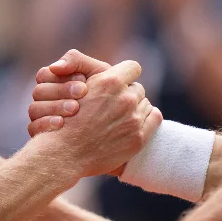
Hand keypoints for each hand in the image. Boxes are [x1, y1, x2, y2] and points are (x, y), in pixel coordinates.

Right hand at [26, 49, 111, 133]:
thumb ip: (78, 62)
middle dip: (61, 90)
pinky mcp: (40, 137)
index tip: (84, 82)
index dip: (61, 77)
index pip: (44, 74)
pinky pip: (33, 129)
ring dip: (55, 106)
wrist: (116, 129)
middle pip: (38, 91)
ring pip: (34, 109)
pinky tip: (61, 124)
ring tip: (75, 109)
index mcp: (54, 83)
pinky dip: (46, 124)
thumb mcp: (98, 73)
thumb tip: (55, 67)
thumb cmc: (109, 95)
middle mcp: (44, 100)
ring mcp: (40, 118)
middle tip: (83, 93)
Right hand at [41, 59, 161, 177]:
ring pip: (145, 103)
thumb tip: (112, 70)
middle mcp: (125, 98)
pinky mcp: (139, 137)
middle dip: (127, 94)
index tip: (119, 82)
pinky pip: (155, 118)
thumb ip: (95, 72)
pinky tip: (135, 123)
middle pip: (137, 88)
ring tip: (119, 118)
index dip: (126, 74)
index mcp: (110, 82)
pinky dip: (148, 118)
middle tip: (113, 105)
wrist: (65, 153)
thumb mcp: (74, 85)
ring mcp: (133, 119)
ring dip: (135, 108)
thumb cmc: (66, 118)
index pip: (133, 67)